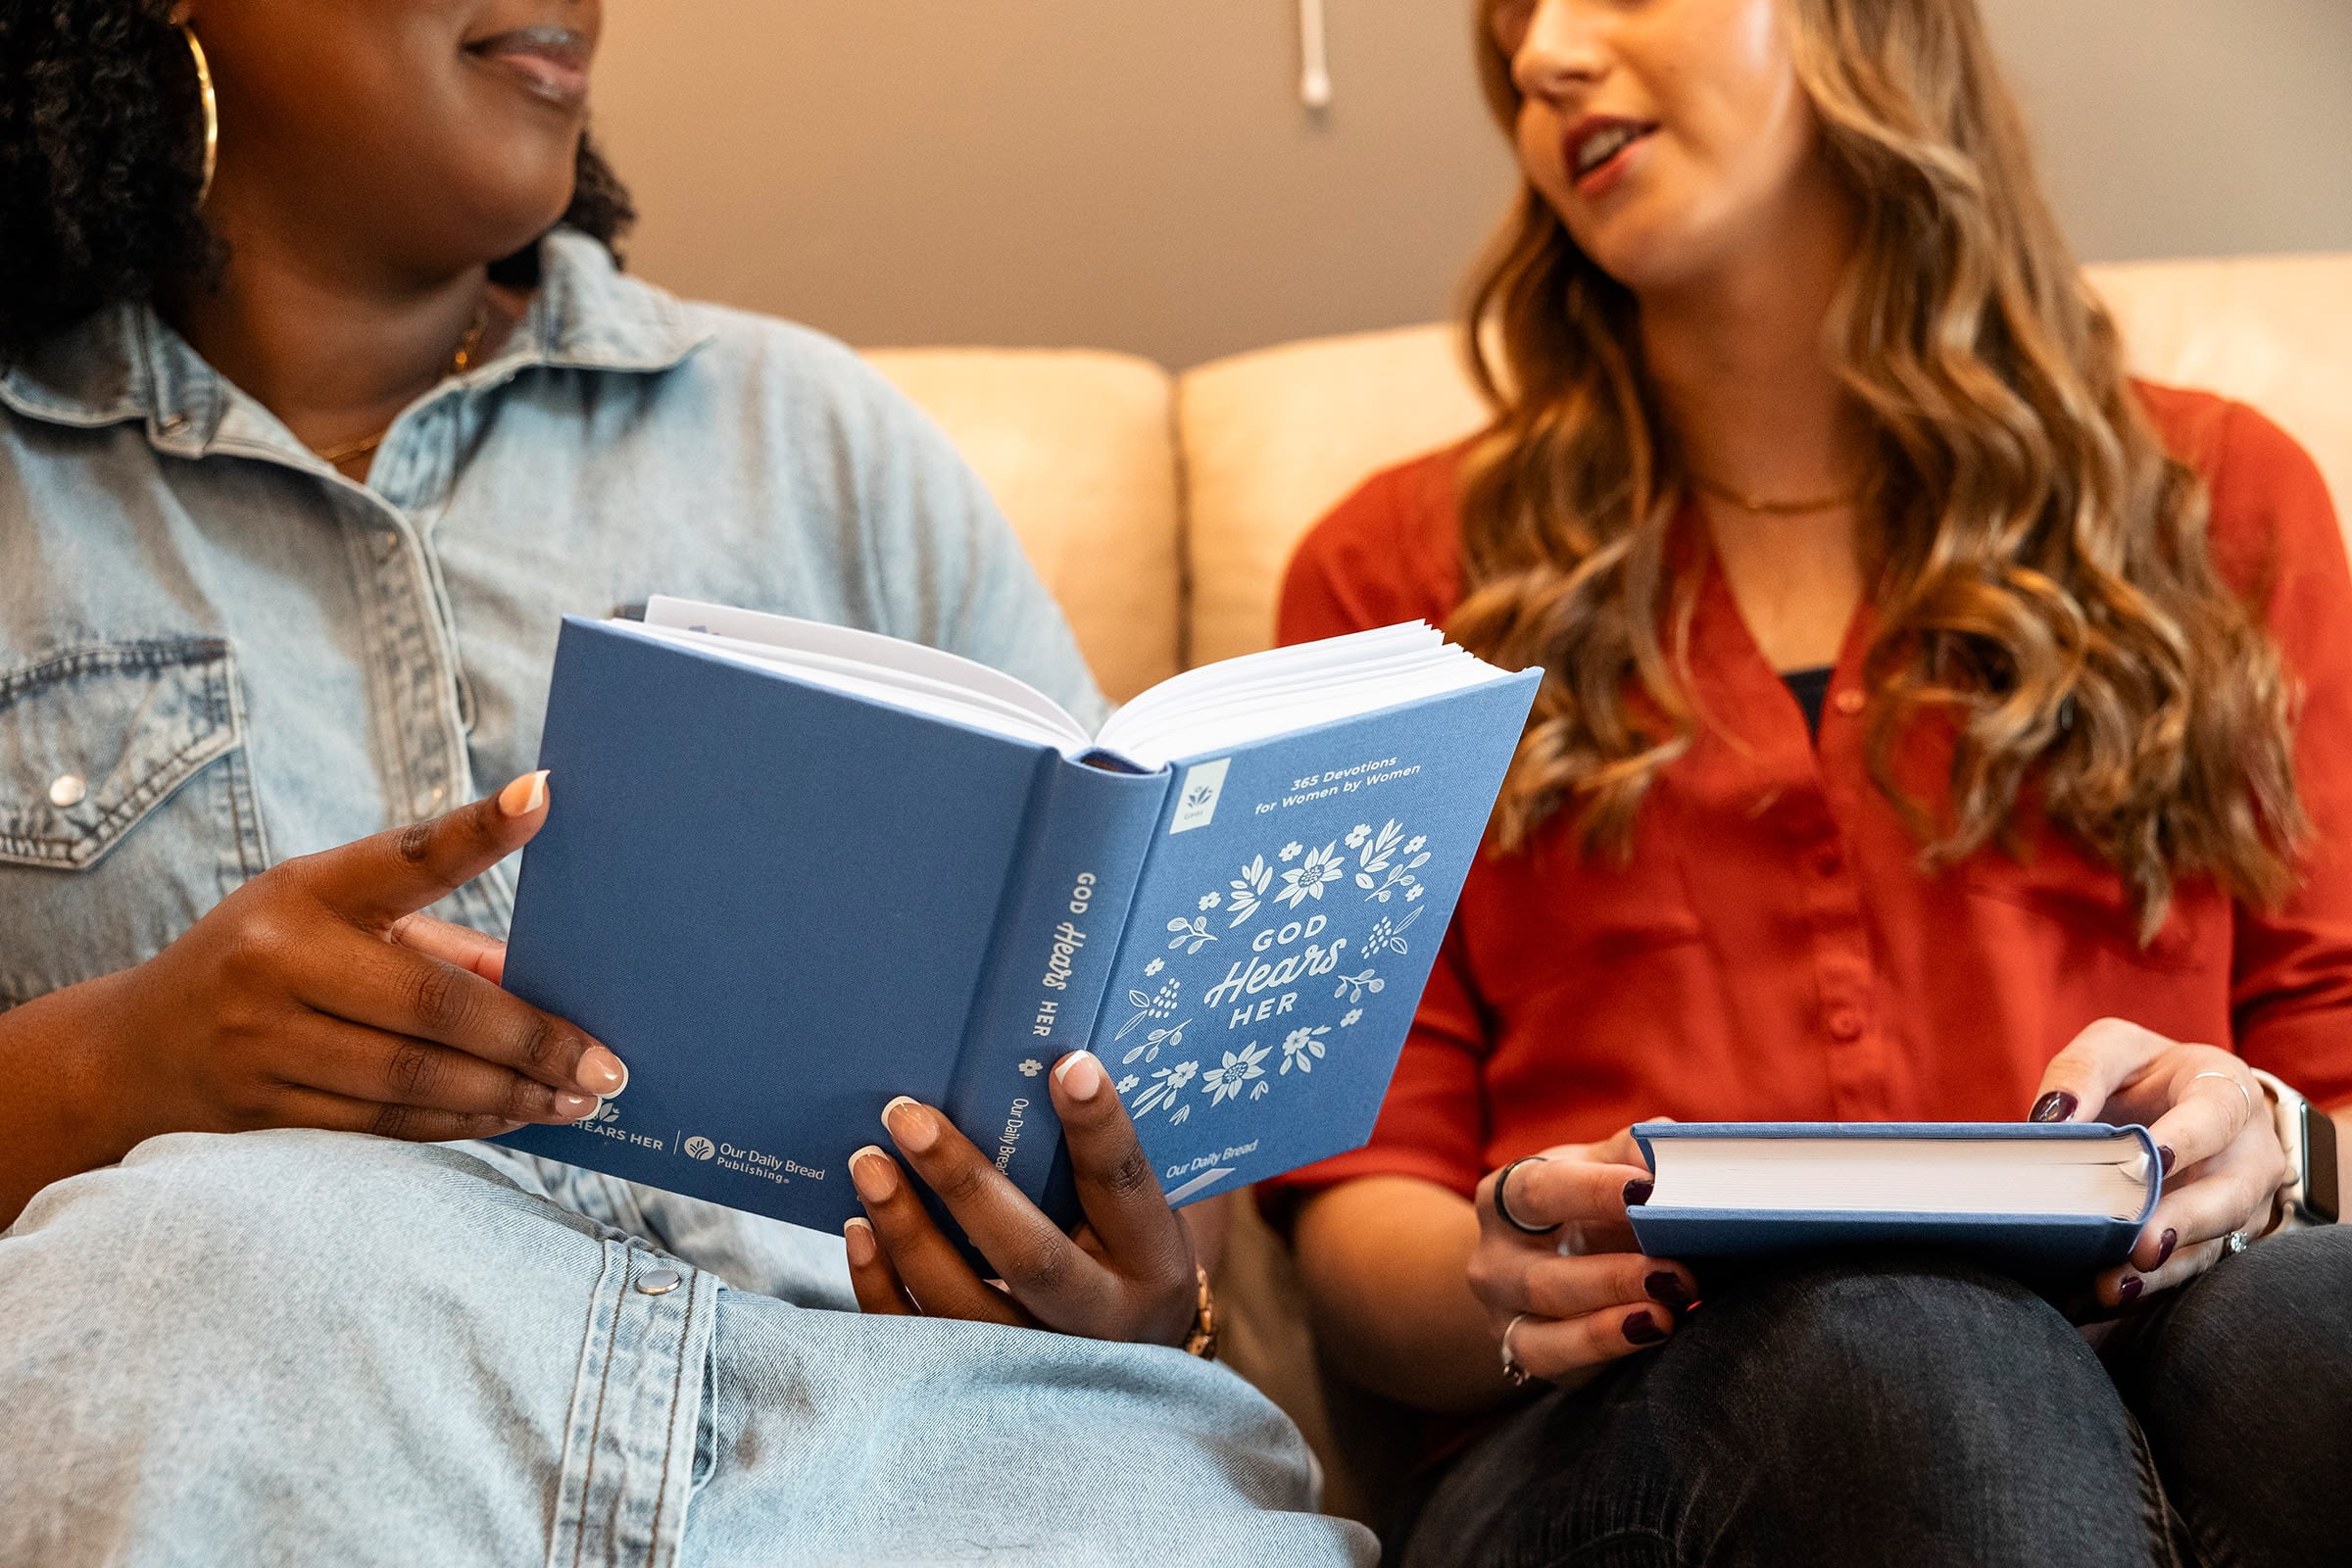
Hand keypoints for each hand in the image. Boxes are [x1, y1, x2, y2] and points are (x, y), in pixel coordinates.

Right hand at [103, 771, 628, 1146]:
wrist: (134, 1050)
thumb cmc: (273, 964)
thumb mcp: (334, 922)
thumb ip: (440, 945)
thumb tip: (547, 984)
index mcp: (308, 890)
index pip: (405, 855)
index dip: (476, 829)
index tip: (542, 798)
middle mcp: (277, 960)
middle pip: (433, 1007)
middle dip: (532, 1040)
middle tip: (608, 1065)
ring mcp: (262, 1041)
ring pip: (415, 1078)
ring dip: (510, 1094)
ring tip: (578, 1098)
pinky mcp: (262, 1110)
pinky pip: (386, 1123)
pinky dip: (462, 1123)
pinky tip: (516, 1116)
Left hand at [842, 1049, 1197, 1344]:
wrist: (1128, 1359)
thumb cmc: (1122, 1255)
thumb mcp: (1137, 1216)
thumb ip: (1093, 1163)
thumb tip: (1033, 1064)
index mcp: (1152, 1261)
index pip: (1123, 1186)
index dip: (1098, 1127)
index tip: (1067, 1065)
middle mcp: (1103, 1320)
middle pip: (1030, 1256)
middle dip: (964, 1184)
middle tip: (908, 1116)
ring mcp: (1042, 1365)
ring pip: (963, 1305)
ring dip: (907, 1230)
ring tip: (868, 1163)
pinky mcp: (983, 1387)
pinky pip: (918, 1340)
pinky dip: (880, 1286)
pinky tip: (860, 1230)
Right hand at [1465, 1126, 1695, 1384]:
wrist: (1554, 1258)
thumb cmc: (1587, 1204)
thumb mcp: (1601, 1167)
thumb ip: (1636, 1151)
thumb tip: (1676, 1151)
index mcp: (1504, 1194)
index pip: (1541, 1190)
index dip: (1595, 1191)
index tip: (1650, 1193)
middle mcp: (1493, 1255)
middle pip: (1540, 1272)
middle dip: (1614, 1275)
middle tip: (1678, 1273)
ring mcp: (1503, 1310)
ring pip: (1545, 1327)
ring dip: (1612, 1318)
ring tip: (1669, 1310)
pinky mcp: (1525, 1351)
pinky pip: (1555, 1358)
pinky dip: (1602, 1346)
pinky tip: (1648, 1332)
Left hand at [2032, 1018, 2288, 1309]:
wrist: (2188, 1107)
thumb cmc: (2146, 1075)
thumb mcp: (2115, 1050)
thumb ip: (2083, 1072)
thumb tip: (2051, 1118)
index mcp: (2225, 1092)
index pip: (2215, 1114)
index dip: (2187, 1138)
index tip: (2154, 1158)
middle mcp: (2246, 1155)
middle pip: (2228, 1195)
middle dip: (2185, 1223)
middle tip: (2140, 1247)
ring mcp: (2238, 1206)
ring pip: (2212, 1245)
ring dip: (2163, 1272)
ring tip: (2113, 1287)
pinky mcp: (2213, 1242)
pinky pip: (2186, 1272)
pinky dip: (2146, 1290)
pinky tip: (2097, 1301)